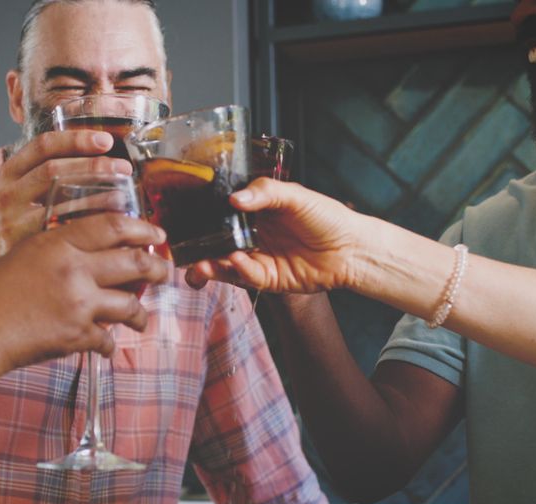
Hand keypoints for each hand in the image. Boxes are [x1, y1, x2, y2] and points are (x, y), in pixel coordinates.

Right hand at [0, 130, 132, 261]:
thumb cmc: (14, 219)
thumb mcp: (22, 189)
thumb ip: (50, 173)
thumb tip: (103, 157)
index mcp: (10, 172)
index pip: (42, 145)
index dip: (75, 139)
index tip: (106, 140)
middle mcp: (8, 194)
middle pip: (52, 171)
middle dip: (93, 166)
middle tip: (124, 168)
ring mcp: (13, 222)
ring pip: (58, 204)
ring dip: (96, 198)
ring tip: (125, 196)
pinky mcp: (22, 248)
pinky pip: (60, 235)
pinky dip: (87, 230)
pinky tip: (110, 229)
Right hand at [0, 213, 170, 371]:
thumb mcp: (23, 254)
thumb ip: (58, 249)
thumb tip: (90, 252)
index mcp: (57, 242)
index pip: (112, 226)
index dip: (142, 229)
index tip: (157, 234)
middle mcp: (73, 269)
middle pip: (134, 261)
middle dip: (156, 268)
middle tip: (163, 272)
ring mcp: (78, 304)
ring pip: (130, 304)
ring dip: (140, 314)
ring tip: (140, 319)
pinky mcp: (76, 336)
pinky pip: (108, 340)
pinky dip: (109, 345)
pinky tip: (105, 346)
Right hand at [185, 178, 364, 293]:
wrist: (352, 248)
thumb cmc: (328, 217)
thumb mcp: (296, 195)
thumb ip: (265, 192)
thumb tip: (234, 198)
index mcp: (256, 212)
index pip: (221, 214)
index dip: (203, 217)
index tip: (185, 217)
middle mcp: (252, 235)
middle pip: (216, 243)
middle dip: (198, 248)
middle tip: (183, 249)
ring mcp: (258, 258)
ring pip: (225, 264)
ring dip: (210, 265)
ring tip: (201, 265)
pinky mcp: (267, 280)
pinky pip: (246, 277)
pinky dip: (238, 270)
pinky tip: (236, 262)